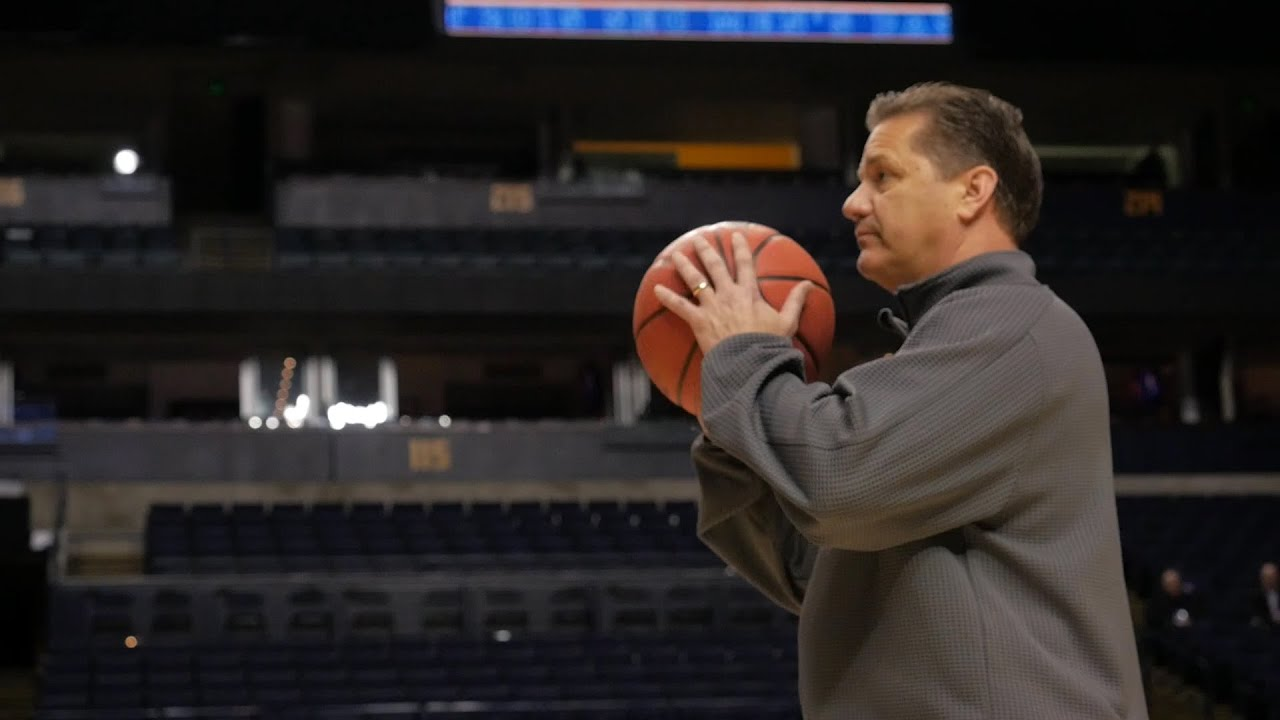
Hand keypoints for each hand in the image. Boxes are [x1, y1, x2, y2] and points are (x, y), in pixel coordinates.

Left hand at [654, 232, 812, 354]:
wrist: (750, 362)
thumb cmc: (769, 344)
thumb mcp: (787, 322)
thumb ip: (797, 301)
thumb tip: (809, 286)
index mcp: (749, 293)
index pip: (744, 264)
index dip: (739, 248)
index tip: (734, 236)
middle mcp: (729, 294)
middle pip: (715, 266)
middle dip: (706, 250)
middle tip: (698, 239)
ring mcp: (712, 306)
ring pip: (695, 280)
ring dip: (684, 266)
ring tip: (675, 254)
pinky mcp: (699, 320)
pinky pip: (680, 306)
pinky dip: (667, 297)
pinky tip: (656, 288)